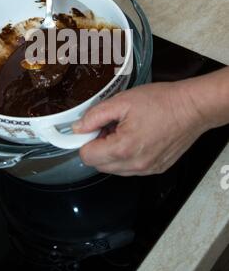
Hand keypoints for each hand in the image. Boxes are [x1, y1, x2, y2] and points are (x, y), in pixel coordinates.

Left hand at [73, 81, 209, 175]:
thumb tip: (78, 127)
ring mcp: (147, 169)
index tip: (91, 128)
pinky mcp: (156, 168)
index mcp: (123, 148)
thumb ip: (95, 116)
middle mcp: (135, 165)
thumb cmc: (162, 102)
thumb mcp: (122, 101)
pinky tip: (136, 137)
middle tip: (109, 126)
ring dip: (112, 152)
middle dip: (98, 146)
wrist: (192, 108)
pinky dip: (127, 156)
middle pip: (99, 165)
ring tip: (125, 130)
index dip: (85, 140)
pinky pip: (131, 168)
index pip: (87, 157)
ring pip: (114, 168)